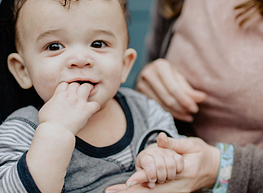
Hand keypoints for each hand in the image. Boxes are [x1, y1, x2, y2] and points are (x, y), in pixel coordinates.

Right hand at [38, 82, 99, 134]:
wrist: (55, 131)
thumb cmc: (48, 123)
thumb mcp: (45, 108)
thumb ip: (52, 102)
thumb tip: (53, 102)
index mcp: (59, 94)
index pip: (65, 83)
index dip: (67, 87)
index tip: (68, 92)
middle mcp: (70, 95)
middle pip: (76, 84)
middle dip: (77, 87)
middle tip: (79, 92)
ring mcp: (79, 102)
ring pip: (87, 87)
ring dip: (88, 90)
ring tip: (88, 94)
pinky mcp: (86, 110)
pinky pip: (95, 104)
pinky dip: (95, 106)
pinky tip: (92, 110)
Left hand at [105, 133, 219, 192]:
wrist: (216, 168)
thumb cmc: (203, 154)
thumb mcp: (192, 145)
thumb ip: (174, 143)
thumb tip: (160, 138)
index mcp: (183, 173)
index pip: (159, 179)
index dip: (142, 180)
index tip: (128, 182)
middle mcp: (179, 187)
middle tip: (110, 191)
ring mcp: (177, 191)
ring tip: (113, 191)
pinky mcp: (174, 191)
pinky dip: (141, 191)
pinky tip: (128, 189)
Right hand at [136, 59, 205, 121]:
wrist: (148, 72)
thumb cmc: (167, 74)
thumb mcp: (178, 77)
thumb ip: (188, 89)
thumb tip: (201, 98)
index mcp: (160, 66)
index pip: (174, 88)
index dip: (185, 100)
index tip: (195, 108)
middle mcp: (149, 74)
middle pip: (167, 97)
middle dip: (182, 107)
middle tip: (192, 112)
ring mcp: (141, 84)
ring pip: (162, 103)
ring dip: (176, 112)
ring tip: (187, 116)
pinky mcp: (139, 94)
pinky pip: (156, 106)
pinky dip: (169, 112)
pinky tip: (178, 115)